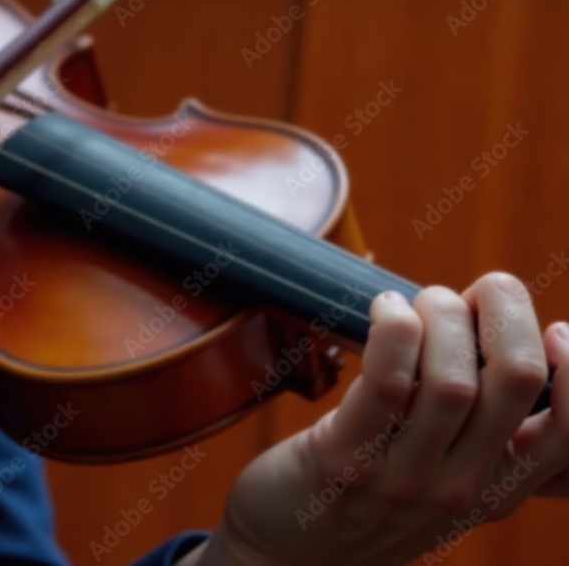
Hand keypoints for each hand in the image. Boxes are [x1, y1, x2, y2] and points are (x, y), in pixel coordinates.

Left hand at [180, 272, 568, 564]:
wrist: (289, 555)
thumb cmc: (371, 499)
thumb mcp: (449, 481)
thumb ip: (491, 437)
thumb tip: (539, 358)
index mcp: (499, 486)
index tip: (553, 330)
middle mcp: (462, 488)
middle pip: (515, 378)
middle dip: (503, 310)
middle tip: (473, 291)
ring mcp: (404, 479)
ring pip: (450, 377)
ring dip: (439, 314)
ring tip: (416, 303)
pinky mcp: (344, 461)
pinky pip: (385, 384)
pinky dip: (393, 329)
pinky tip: (385, 310)